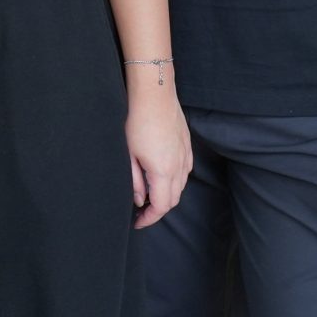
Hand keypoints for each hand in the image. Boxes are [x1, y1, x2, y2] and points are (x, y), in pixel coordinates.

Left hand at [124, 87, 192, 228]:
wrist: (154, 94)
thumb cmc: (136, 121)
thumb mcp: (129, 154)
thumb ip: (135, 181)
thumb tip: (140, 199)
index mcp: (163, 172)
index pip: (161, 206)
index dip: (149, 218)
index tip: (138, 222)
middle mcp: (179, 167)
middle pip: (173, 199)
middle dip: (158, 209)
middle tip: (141, 211)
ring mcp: (185, 155)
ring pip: (181, 186)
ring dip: (167, 195)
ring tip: (150, 195)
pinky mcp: (187, 145)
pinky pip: (185, 171)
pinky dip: (175, 181)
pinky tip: (163, 177)